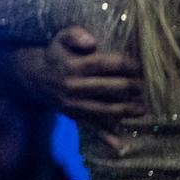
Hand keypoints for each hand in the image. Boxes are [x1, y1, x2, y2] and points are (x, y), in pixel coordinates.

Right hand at [6, 26, 143, 149]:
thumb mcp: (61, 38)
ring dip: (126, 110)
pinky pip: (90, 127)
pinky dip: (104, 137)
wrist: (34, 77)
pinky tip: (118, 144)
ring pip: (105, 109)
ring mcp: (74, 104)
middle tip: (145, 85)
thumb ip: (75, 35)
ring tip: (142, 109)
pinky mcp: (74, 116)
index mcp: (73, 66)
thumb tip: (91, 42)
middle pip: (110, 88)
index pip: (105, 64)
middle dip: (131, 87)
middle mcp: (74, 86)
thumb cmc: (56, 55)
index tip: (140, 65)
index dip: (126, 64)